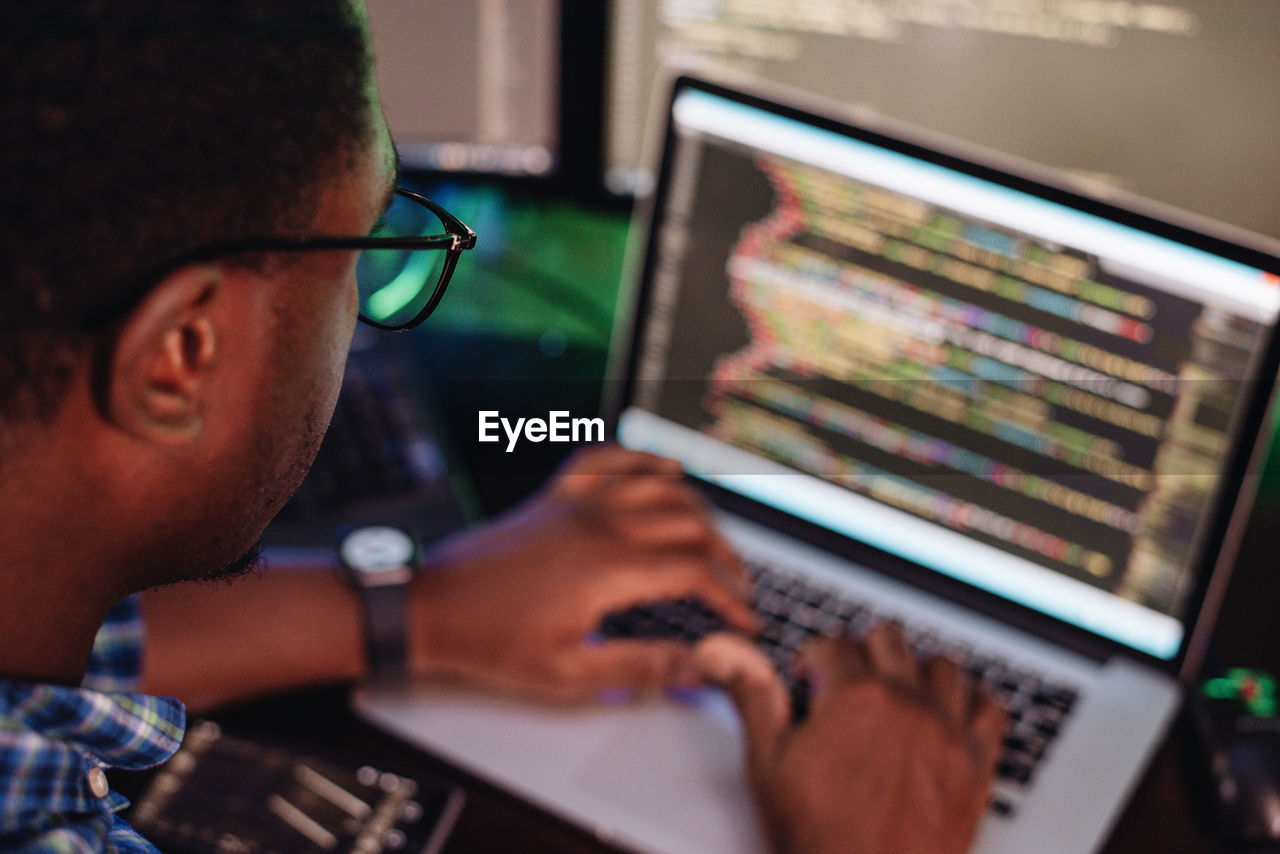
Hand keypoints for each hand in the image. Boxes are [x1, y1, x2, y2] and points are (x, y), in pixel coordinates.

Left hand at [408, 445, 755, 700]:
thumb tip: (698, 666)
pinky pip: (609, 459)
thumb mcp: (569, 672)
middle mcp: (600, 524)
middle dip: (726, 554)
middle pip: (690, 522)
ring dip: (697, 509)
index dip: (730, 597)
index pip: (695, 571)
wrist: (431, 606)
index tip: (743, 621)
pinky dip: (642, 458)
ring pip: (660, 485)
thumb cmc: (491, 640)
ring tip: (713, 539)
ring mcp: (578, 502)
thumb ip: (641, 666)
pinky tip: (662, 468)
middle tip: (737, 585)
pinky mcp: (556, 495)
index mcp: (608, 567)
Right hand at [696, 625, 1005, 853]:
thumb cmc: (819, 838)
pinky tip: (951, 712)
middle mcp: (907, 703)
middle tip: (847, 678)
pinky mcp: (977, 764)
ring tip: (897, 688)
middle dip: (862, 651)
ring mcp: (948, 731)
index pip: (835, 644)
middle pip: (890, 640)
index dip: (812, 657)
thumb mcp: (769, 764)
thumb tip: (726, 654)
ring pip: (944, 666)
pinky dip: (972, 702)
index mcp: (856, 696)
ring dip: (917, 669)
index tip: (807, 675)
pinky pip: (991, 708)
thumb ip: (753, 698)